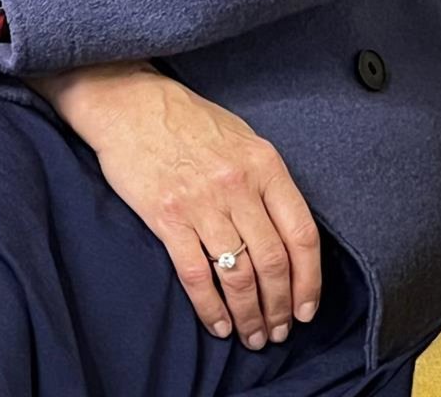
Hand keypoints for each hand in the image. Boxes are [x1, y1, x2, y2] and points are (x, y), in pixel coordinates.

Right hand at [85, 72, 321, 349]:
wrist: (131, 105)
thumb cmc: (189, 120)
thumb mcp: (242, 138)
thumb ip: (266, 181)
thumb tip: (286, 233)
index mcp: (264, 164)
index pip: (301, 234)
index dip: (309, 281)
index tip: (306, 309)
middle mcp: (238, 186)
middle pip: (272, 263)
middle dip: (279, 308)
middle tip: (277, 332)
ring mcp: (202, 203)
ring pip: (238, 276)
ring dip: (249, 315)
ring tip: (251, 335)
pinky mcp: (167, 217)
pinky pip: (196, 275)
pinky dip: (210, 308)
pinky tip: (218, 324)